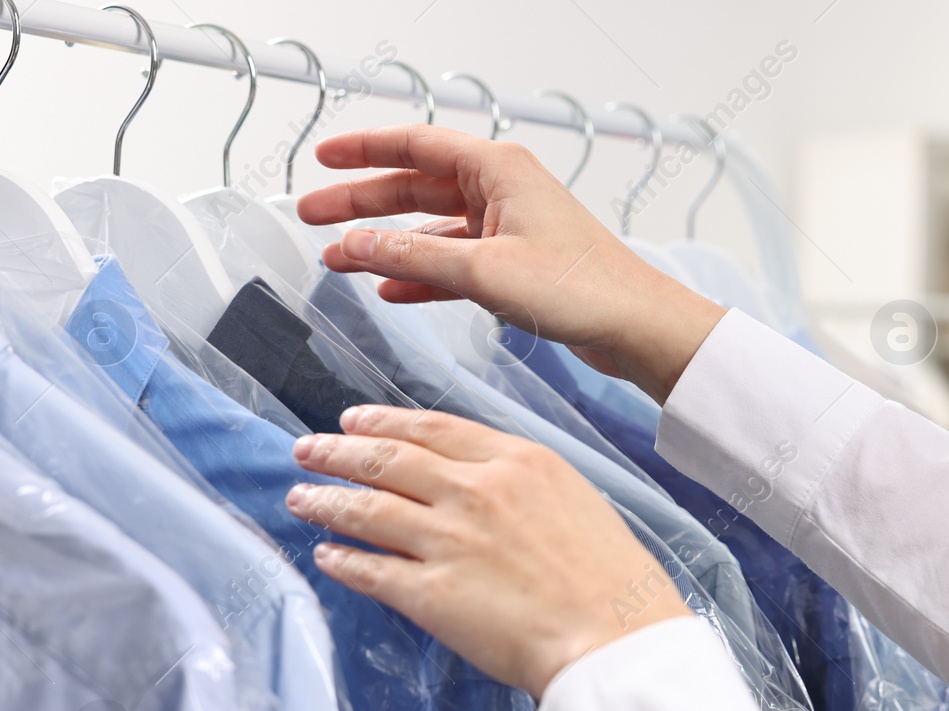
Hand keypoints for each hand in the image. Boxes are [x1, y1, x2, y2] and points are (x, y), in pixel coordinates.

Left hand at [286, 404, 691, 698]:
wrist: (617, 639)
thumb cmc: (614, 579)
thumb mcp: (576, 500)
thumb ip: (523, 485)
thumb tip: (481, 485)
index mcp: (518, 462)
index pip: (433, 428)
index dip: (384, 422)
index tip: (354, 420)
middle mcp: (476, 492)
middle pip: (388, 460)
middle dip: (339, 452)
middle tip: (307, 450)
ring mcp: (449, 542)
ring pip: (366, 510)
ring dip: (326, 501)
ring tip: (299, 497)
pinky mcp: (431, 595)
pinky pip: (370, 570)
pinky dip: (342, 559)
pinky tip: (326, 554)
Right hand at [296, 125, 726, 403]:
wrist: (636, 326)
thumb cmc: (582, 288)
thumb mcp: (483, 271)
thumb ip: (413, 256)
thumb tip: (355, 244)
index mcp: (497, 170)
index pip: (414, 145)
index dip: (363, 151)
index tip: (322, 158)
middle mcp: (502, 190)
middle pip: (415, 186)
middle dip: (362, 204)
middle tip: (312, 216)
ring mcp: (509, 228)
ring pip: (431, 228)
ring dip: (386, 245)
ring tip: (338, 261)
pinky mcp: (517, 265)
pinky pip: (454, 263)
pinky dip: (421, 275)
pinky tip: (390, 290)